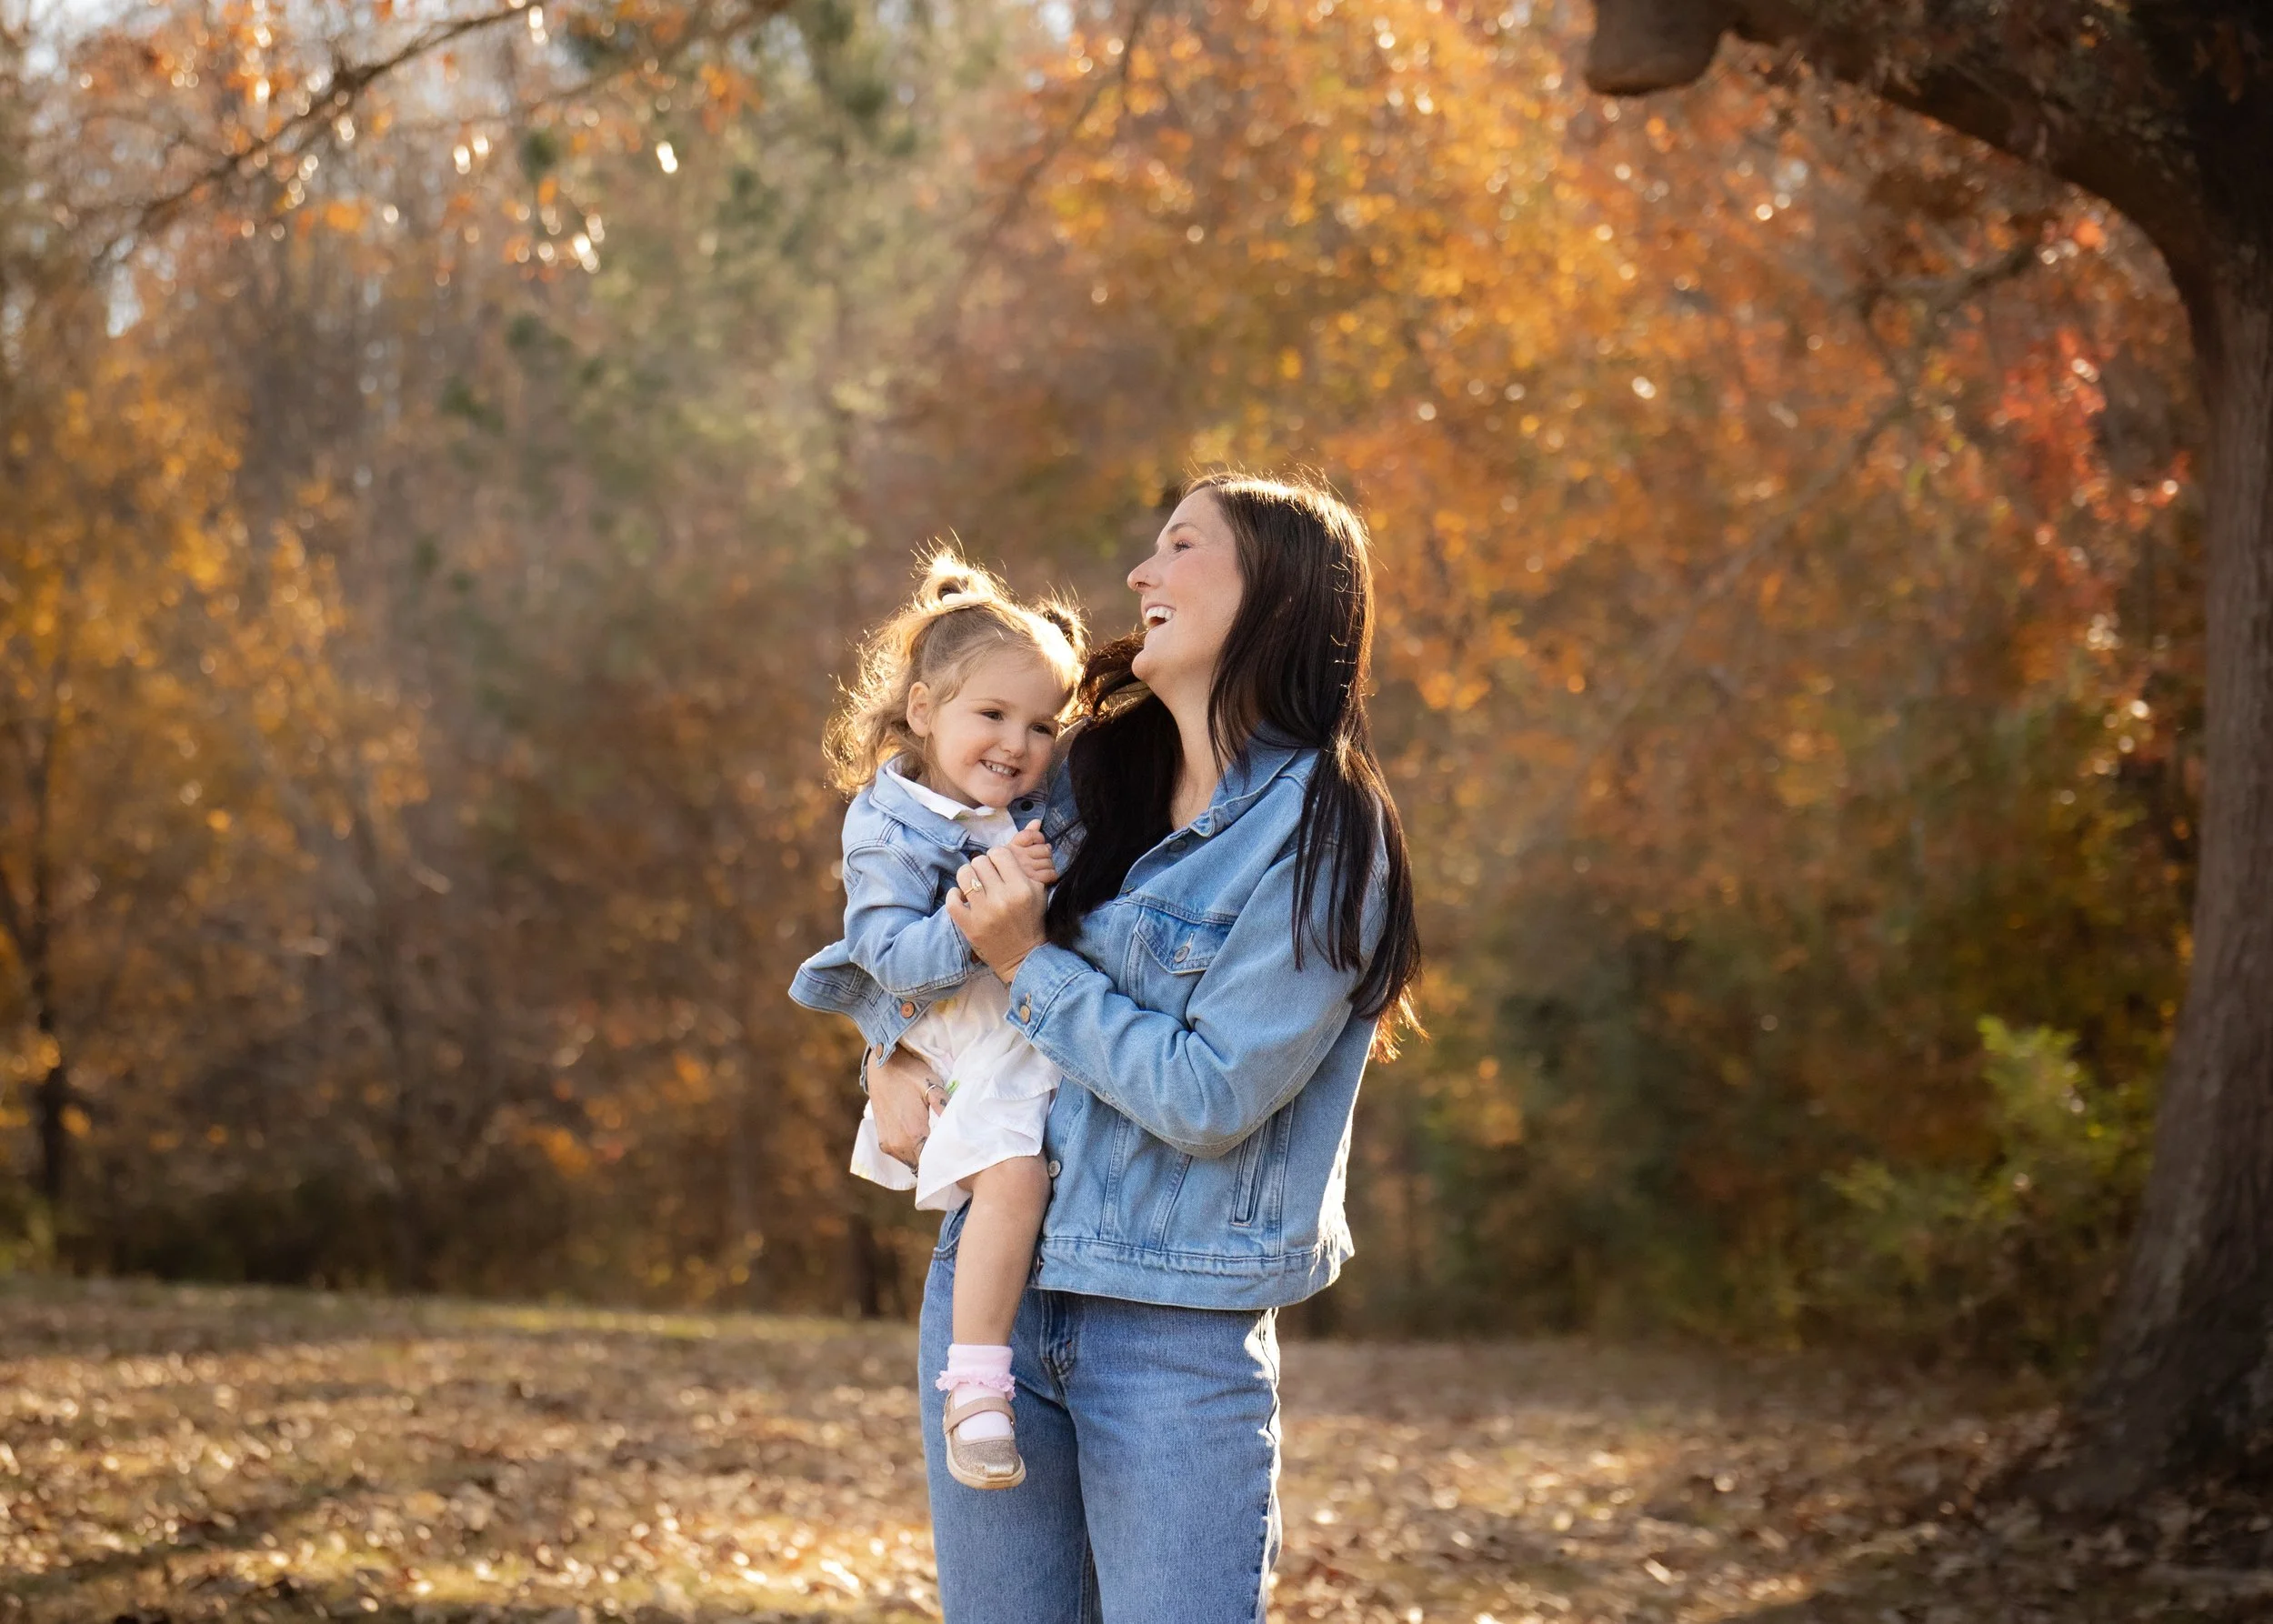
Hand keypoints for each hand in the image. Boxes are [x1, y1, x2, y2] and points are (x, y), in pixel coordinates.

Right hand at [867, 1045, 947, 1169]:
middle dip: (936, 1160)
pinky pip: (902, 1155)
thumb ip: (944, 1107)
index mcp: (912, 1134)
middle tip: (951, 1150)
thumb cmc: (909, 1073)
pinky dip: (913, 1152)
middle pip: (922, 1165)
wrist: (882, 1065)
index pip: (932, 1161)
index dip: (945, 1160)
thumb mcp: (932, 1086)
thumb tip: (958, 1127)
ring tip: (938, 1145)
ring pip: (911, 1161)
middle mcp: (897, 1145)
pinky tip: (924, 1141)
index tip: (957, 1155)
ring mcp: (888, 1145)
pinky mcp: (883, 1141)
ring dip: (923, 1157)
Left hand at [945, 846, 1048, 982]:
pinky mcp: (970, 927)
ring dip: (968, 876)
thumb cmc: (1032, 921)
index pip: (999, 853)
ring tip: (974, 884)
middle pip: (980, 861)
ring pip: (964, 875)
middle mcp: (1002, 898)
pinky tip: (963, 898)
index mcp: (1021, 888)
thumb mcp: (1038, 893)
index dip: (997, 856)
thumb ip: (1023, 870)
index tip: (998, 865)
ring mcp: (984, 913)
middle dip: (983, 866)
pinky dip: (955, 895)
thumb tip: (1004, 849)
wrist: (1024, 957)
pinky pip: (952, 900)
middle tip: (987, 876)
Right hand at [1009, 820, 1058, 885]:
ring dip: (1048, 864)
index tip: (1038, 842)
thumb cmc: (1005, 870)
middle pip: (1043, 849)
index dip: (1038, 837)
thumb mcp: (1012, 849)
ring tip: (1042, 867)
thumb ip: (1026, 833)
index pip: (1030, 835)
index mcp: (1011, 848)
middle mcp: (1018, 856)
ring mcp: (1025, 869)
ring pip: (1048, 861)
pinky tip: (1046, 876)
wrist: (999, 892)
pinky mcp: (1032, 881)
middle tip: (1041, 857)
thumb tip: (1037, 821)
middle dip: (1045, 852)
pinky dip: (1051, 874)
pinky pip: (1049, 874)